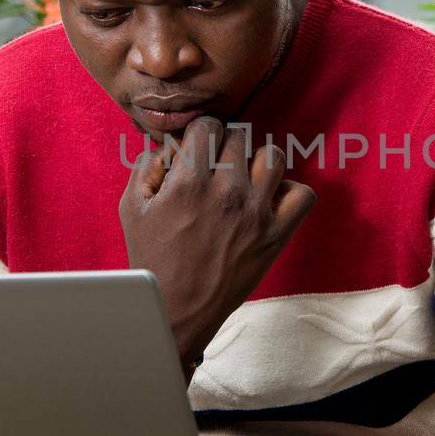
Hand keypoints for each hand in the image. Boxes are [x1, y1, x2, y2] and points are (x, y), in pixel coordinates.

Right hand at [119, 118, 315, 369]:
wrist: (177, 310)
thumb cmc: (152, 259)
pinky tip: (269, 198)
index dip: (201, 133)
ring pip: (274, 156)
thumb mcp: (132, 208)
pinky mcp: (276, 235)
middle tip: (217, 166)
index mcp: (189, 182)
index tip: (198, 148)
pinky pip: (302, 194)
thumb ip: (147, 166)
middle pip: (241, 136)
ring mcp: (256, 214)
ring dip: (258, 160)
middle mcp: (226, 193)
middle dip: (226, 145)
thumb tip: (173, 145)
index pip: (209, 125)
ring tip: (245, 177)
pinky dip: (290, 190)